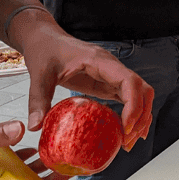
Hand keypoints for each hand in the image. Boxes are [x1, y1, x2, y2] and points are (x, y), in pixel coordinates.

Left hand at [11, 11, 153, 151]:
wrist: (45, 38)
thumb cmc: (46, 50)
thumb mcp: (39, 74)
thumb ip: (38, 99)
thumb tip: (35, 126)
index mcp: (100, 61)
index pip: (130, 82)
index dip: (134, 105)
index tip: (125, 127)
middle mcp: (112, 69)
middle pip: (143, 90)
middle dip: (141, 116)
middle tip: (128, 140)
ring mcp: (112, 77)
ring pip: (140, 96)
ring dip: (140, 118)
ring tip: (129, 141)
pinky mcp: (108, 85)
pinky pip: (128, 100)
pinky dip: (132, 116)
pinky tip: (126, 132)